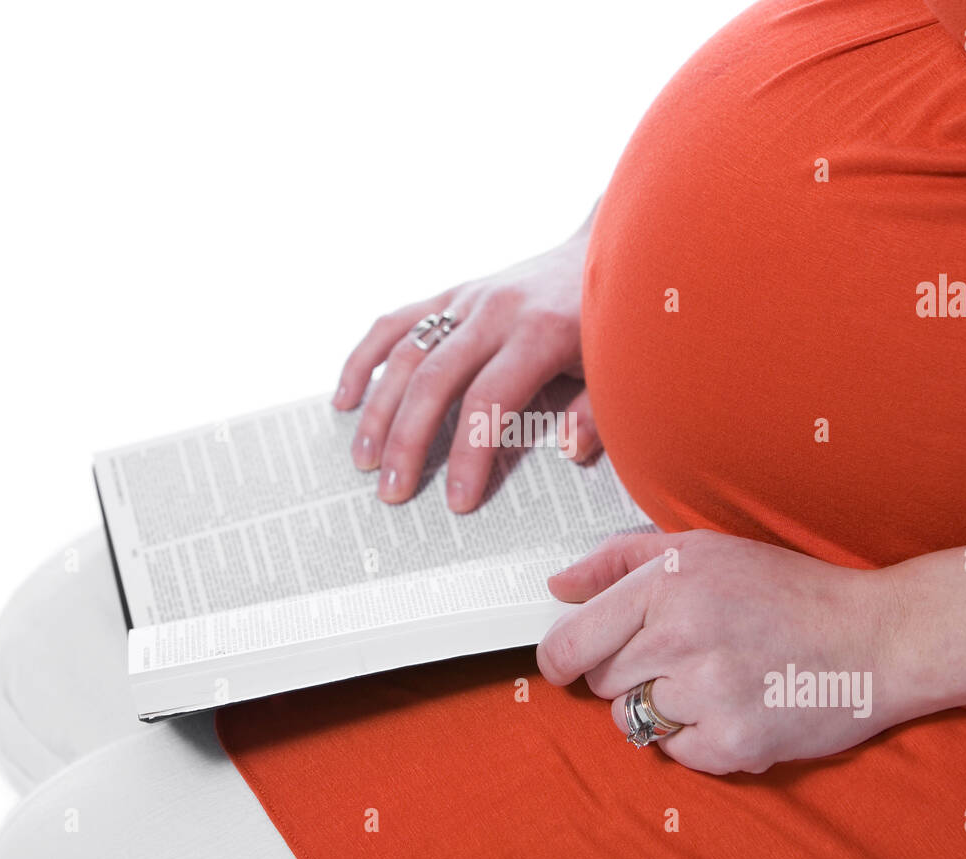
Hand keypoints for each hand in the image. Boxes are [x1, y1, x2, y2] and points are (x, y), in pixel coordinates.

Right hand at [332, 207, 601, 512]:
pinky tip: (345, 398)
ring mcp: (468, 299)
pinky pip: (395, 323)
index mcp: (540, 333)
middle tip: (392, 491)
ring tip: (364, 460)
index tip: (457, 501)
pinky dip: (365, 359)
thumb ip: (598, 412)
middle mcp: (496, 312)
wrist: (610, 250)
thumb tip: (570, 449)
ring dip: (378, 410)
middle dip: (408, 441)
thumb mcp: (620, 370)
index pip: (488, 402)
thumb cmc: (613, 322)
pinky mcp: (453, 293)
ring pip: (406, 354)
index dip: (468, 455)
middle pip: (435, 380)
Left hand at [536, 530, 908, 774]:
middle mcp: (682, 635)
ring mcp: (708, 693)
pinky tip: (734, 704)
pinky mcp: (734, 742)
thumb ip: (620, 561)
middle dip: (628, 673)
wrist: (878, 637)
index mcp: (669, 582)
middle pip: (602, 682)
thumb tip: (560, 587)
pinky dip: (697, 738)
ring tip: (711, 679)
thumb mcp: (702, 549)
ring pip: (634, 720)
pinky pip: (675, 752)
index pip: (573, 641)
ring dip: (661, 707)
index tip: (568, 661)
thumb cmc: (791, 590)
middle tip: (676, 657)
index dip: (561, 657)